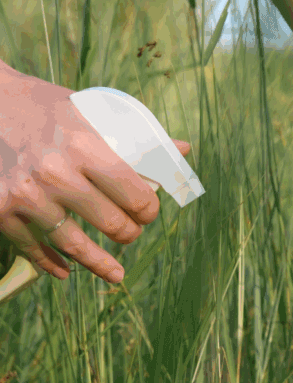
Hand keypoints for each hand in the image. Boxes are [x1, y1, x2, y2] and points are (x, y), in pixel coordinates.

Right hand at [0, 63, 190, 283]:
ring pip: (76, 245)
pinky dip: (51, 264)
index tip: (147, 213)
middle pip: (112, 224)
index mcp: (86, 146)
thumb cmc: (46, 108)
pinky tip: (65, 272)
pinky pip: (33, 248)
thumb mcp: (92, 112)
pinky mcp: (1, 209)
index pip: (136, 196)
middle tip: (129, 233)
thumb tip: (184, 150)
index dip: (148, 211)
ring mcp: (27, 195)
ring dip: (100, 263)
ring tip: (115, 274)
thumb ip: (136, 136)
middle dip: (128, 233)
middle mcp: (56, 173)